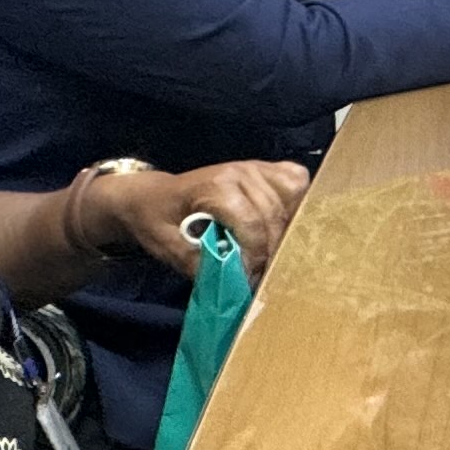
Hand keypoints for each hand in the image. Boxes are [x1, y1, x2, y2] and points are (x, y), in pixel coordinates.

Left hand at [85, 158, 307, 279]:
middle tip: (262, 274)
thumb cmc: (157, 220)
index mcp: (216, 187)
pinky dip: (297, 202)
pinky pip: (296, 182)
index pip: (252, 224)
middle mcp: (241, 172)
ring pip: (292, 200)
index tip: (249, 279)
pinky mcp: (264, 169)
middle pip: (275, 217)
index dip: (256, 257)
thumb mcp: (168, 247)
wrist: (152, 197)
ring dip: (287, 230)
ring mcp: (255, 167)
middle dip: (272, 250)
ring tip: (272, 252)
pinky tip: (286, 221)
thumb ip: (200, 263)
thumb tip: (233, 282)